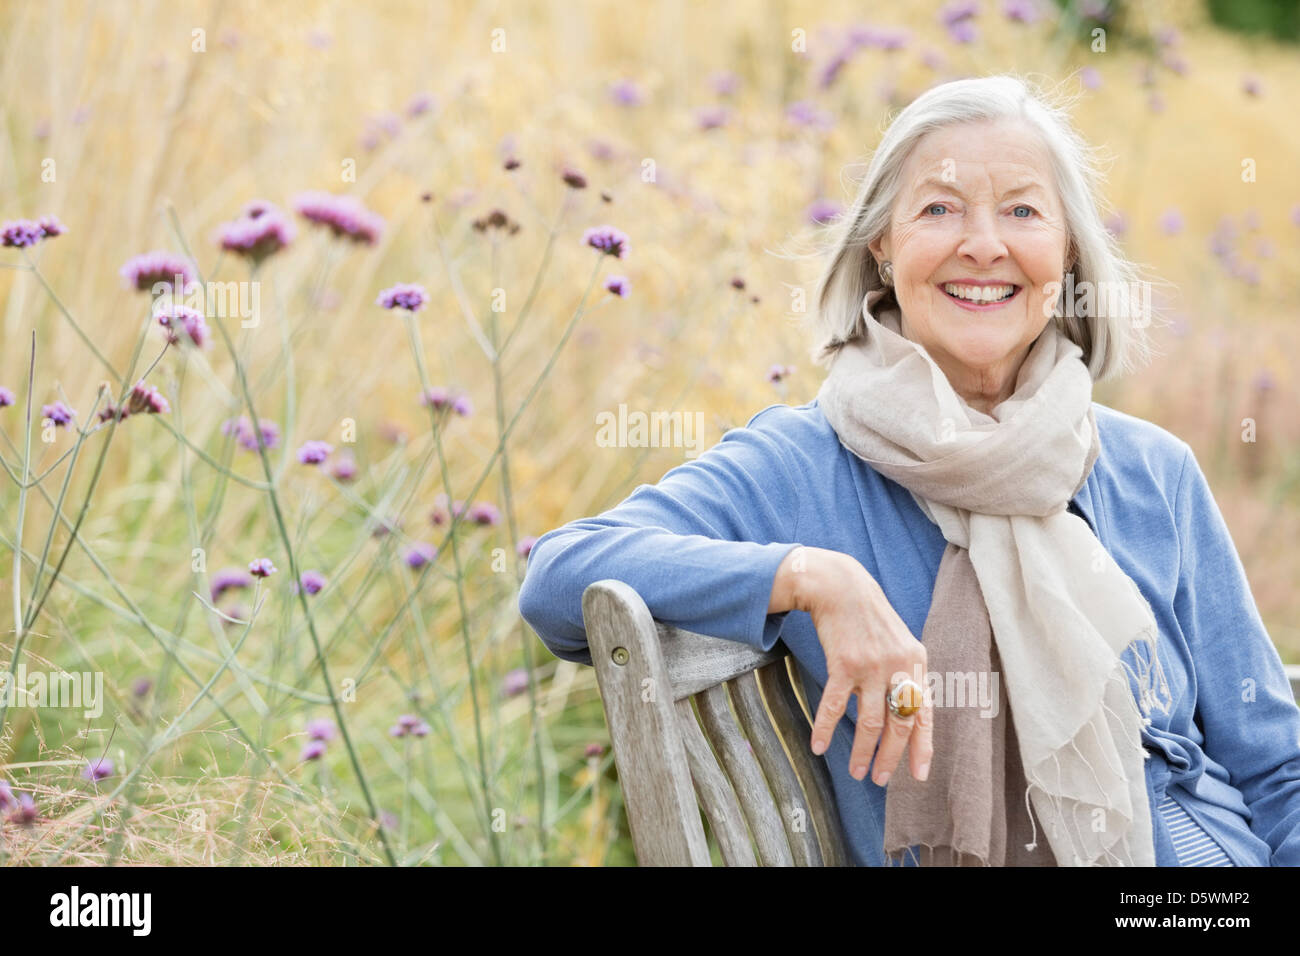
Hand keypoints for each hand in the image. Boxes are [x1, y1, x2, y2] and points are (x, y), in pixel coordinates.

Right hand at [772, 546, 931, 784]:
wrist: (841, 586)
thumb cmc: (868, 619)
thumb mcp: (899, 642)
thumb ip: (907, 675)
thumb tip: (908, 715)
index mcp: (917, 662)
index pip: (925, 713)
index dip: (923, 747)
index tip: (919, 775)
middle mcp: (898, 665)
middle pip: (900, 723)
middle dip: (891, 757)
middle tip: (880, 780)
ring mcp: (871, 665)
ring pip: (869, 721)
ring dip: (862, 751)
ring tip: (856, 771)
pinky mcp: (843, 663)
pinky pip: (833, 705)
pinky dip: (825, 728)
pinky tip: (819, 746)